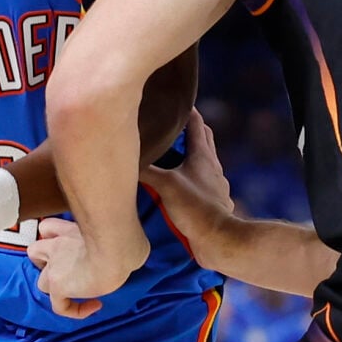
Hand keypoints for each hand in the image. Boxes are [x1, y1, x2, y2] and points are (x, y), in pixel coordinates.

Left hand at [28, 217, 129, 319]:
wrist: (115, 248)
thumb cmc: (124, 236)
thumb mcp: (121, 232)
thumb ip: (120, 239)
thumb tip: (135, 249)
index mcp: (70, 230)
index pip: (49, 229)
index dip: (55, 237)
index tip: (77, 248)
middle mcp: (57, 245)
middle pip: (35, 252)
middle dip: (47, 262)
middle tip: (68, 269)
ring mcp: (55, 267)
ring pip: (41, 282)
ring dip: (57, 288)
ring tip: (76, 292)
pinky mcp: (58, 286)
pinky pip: (59, 307)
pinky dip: (74, 311)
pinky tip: (93, 307)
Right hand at [141, 111, 238, 253]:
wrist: (217, 239)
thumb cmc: (193, 207)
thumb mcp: (165, 184)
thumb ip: (146, 170)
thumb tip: (124, 159)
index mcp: (203, 156)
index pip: (197, 124)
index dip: (188, 112)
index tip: (179, 102)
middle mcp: (212, 166)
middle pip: (205, 140)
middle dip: (192, 130)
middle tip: (175, 125)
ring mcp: (216, 184)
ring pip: (204, 162)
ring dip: (192, 154)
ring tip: (175, 154)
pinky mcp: (214, 201)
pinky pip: (203, 182)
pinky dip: (193, 176)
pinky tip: (182, 184)